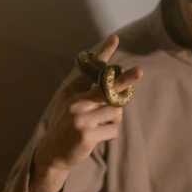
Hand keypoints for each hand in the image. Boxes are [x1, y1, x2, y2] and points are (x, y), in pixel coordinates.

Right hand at [34, 34, 142, 174]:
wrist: (52, 153)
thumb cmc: (65, 124)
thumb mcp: (68, 103)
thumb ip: (85, 89)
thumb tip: (112, 77)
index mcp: (70, 90)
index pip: (90, 69)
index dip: (104, 53)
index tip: (115, 38)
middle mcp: (74, 102)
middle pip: (107, 88)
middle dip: (125, 80)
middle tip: (139, 71)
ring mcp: (80, 118)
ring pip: (115, 111)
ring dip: (114, 117)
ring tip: (101, 123)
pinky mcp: (87, 135)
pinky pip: (113, 129)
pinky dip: (110, 132)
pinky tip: (98, 136)